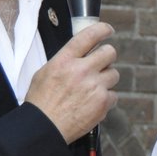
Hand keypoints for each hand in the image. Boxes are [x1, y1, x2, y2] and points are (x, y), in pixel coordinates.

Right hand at [24, 22, 119, 142]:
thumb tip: (79, 54)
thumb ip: (64, 61)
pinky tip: (93, 102)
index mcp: (65, 60)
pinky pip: (113, 94)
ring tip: (93, 87)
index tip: (108, 30)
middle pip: (110, 52)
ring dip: (107, 78)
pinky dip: (106, 98)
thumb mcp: (44, 73)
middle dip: (108, 56)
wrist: (45, 126)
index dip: (102, 29)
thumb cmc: (42, 101)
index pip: (88, 36)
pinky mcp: (103, 102)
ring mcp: (95, 86)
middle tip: (102, 62)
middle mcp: (82, 70)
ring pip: (114, 73)